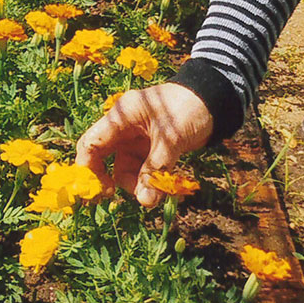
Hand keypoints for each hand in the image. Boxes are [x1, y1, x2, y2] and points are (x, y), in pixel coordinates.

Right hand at [75, 83, 213, 207]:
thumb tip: (145, 202)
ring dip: (136, 184)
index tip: (100, 191)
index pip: (91, 143)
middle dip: (109, 180)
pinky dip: (148, 181)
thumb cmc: (189, 109)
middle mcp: (123, 128)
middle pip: (102, 158)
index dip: (88, 168)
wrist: (215, 100)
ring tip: (157, 193)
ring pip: (124, 169)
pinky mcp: (149, 148)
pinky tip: (162, 189)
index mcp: (121, 116)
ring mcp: (136, 139)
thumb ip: (156, 169)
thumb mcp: (172, 139)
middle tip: (119, 199)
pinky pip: (141, 170)